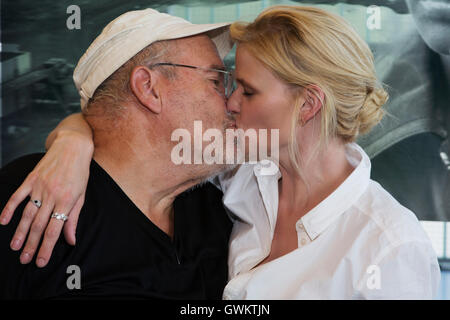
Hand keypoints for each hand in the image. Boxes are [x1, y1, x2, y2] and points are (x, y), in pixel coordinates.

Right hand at [0, 130, 93, 266]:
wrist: (73, 146)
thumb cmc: (80, 172)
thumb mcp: (82, 195)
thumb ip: (74, 218)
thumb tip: (71, 240)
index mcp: (67, 201)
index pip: (55, 230)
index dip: (47, 247)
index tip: (41, 261)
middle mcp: (52, 195)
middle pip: (39, 225)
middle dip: (32, 245)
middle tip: (25, 259)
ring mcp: (40, 187)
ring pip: (27, 214)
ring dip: (20, 232)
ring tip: (15, 247)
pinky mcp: (31, 179)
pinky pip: (18, 196)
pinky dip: (9, 208)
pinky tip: (2, 221)